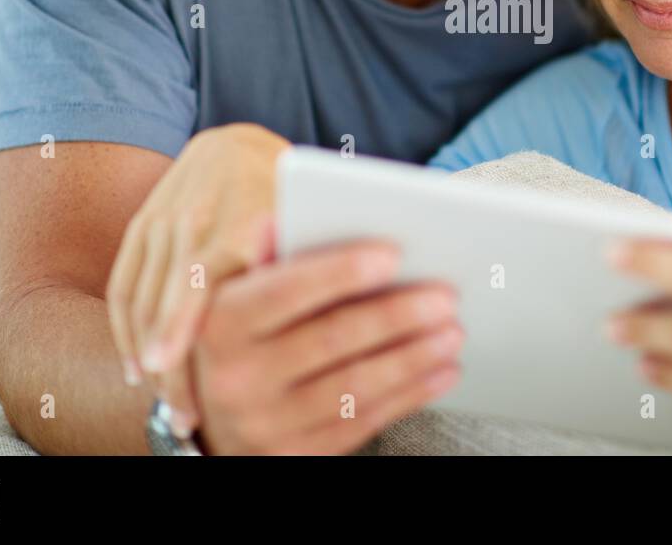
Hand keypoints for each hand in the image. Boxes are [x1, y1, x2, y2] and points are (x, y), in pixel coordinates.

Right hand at [106, 123, 289, 436]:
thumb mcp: (310, 222)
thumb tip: (341, 323)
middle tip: (185, 423)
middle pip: (169, 304)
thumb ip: (310, 266)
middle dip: (172, 368)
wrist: (235, 142)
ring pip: (141, 301)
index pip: (206, 283)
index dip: (188, 334)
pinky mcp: (141, 227)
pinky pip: (123, 286)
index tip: (195, 388)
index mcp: (244, 216)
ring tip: (169, 409)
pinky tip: (139, 369)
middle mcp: (195, 216)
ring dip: (149, 359)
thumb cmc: (292, 193)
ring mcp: (162, 221)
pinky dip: (126, 332)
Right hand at [191, 241, 462, 453]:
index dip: (342, 271)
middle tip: (446, 295)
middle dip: (395, 314)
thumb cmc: (245, 331)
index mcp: (221, 323)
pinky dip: (410, 395)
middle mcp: (237, 377)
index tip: (394, 253)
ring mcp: (267, 422)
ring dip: (413, 357)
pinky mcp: (297, 455)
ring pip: (354, 386)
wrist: (218, 416)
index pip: (287, 290)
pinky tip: (442, 370)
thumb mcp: (233, 288)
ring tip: (453, 331)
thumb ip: (263, 251)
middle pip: (331, 339)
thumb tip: (282, 217)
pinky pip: (363, 422)